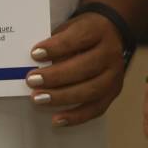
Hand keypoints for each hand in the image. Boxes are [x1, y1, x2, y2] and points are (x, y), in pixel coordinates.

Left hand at [27, 11, 129, 126]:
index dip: (57, 47)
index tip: (35, 53)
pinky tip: (56, 119)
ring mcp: (115, 74)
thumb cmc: (82, 34)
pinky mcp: (113, 92)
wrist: (110, 35)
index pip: (79, 38)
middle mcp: (111, 52)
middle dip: (56, 76)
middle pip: (86, 66)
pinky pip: (96, 109)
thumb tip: (34, 64)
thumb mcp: (69, 28)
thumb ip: (56, 43)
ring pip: (92, 90)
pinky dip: (76, 116)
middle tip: (32, 80)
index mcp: (98, 30)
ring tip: (39, 99)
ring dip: (62, 97)